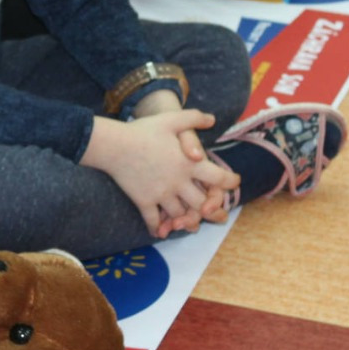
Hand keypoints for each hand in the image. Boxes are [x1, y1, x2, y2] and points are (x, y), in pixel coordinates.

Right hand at [83, 108, 228, 236]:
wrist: (114, 144)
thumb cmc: (143, 130)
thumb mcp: (171, 119)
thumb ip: (193, 118)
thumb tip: (212, 119)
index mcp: (189, 164)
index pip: (219, 178)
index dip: (230, 181)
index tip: (234, 182)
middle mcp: (179, 182)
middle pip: (202, 204)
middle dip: (211, 210)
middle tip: (216, 213)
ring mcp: (161, 194)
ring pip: (180, 214)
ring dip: (185, 219)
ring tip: (188, 222)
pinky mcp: (144, 201)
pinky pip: (154, 220)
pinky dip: (158, 228)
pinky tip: (160, 231)